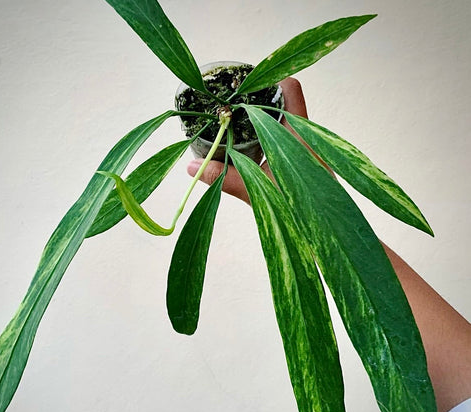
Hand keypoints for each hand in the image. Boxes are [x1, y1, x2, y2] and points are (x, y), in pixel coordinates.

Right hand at [186, 77, 307, 203]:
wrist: (322, 229)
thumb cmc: (299, 210)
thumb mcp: (257, 191)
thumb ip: (225, 178)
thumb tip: (192, 168)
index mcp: (299, 134)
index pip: (289, 89)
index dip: (267, 80)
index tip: (241, 86)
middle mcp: (305, 135)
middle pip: (283, 100)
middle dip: (256, 98)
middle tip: (230, 103)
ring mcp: (305, 147)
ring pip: (282, 119)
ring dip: (261, 116)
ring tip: (234, 119)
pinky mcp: (303, 160)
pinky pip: (283, 136)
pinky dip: (265, 133)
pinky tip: (247, 143)